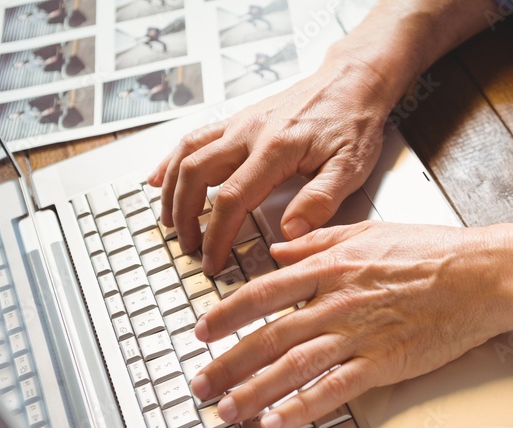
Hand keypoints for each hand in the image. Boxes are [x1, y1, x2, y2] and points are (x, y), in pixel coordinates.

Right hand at [146, 58, 394, 274]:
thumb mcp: (350, 167)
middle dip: (185, 216)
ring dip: (171, 190)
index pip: (232, 199)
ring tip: (169, 221)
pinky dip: (171, 160)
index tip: (213, 261)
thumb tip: (291, 233)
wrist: (352, 81)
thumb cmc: (354, 122)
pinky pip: (194, 138)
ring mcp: (240, 123)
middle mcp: (249, 132)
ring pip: (187, 154)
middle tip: (188, 246)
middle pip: (195, 175)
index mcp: (275, 149)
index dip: (217, 235)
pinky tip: (158, 178)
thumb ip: (320, 201)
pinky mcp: (239, 119)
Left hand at [189, 222, 512, 427]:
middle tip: (199, 385)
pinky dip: (301, 408)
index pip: (262, 293)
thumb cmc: (434, 252)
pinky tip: (277, 422)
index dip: (225, 315)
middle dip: (226, 364)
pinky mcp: (384, 362)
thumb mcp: (369, 232)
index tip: (203, 331)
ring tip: (226, 411)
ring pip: (291, 366)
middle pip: (267, 336)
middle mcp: (335, 301)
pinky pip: (333, 389)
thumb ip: (319, 241)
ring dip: (252, 391)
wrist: (481, 274)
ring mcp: (358, 334)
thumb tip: (279, 250)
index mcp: (329, 268)